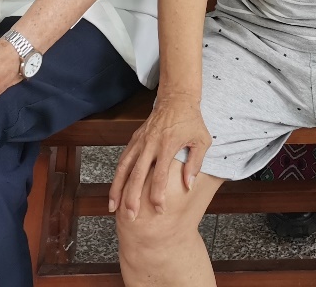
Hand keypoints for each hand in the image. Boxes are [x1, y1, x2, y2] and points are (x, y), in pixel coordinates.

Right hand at [110, 93, 211, 219]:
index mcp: (168, 145)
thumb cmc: (191, 122)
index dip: (158, 195)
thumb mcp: (202, 140)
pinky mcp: (134, 140)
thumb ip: (195, 163)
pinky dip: (117, 176)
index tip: (159, 210)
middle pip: (137, 175)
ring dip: (117, 189)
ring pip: (124, 168)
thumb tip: (188, 186)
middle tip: (131, 217)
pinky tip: (115, 189)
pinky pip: (123, 160)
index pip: (160, 176)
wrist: (176, 99)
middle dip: (132, 198)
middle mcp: (151, 144)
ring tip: (113, 207)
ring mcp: (140, 142)